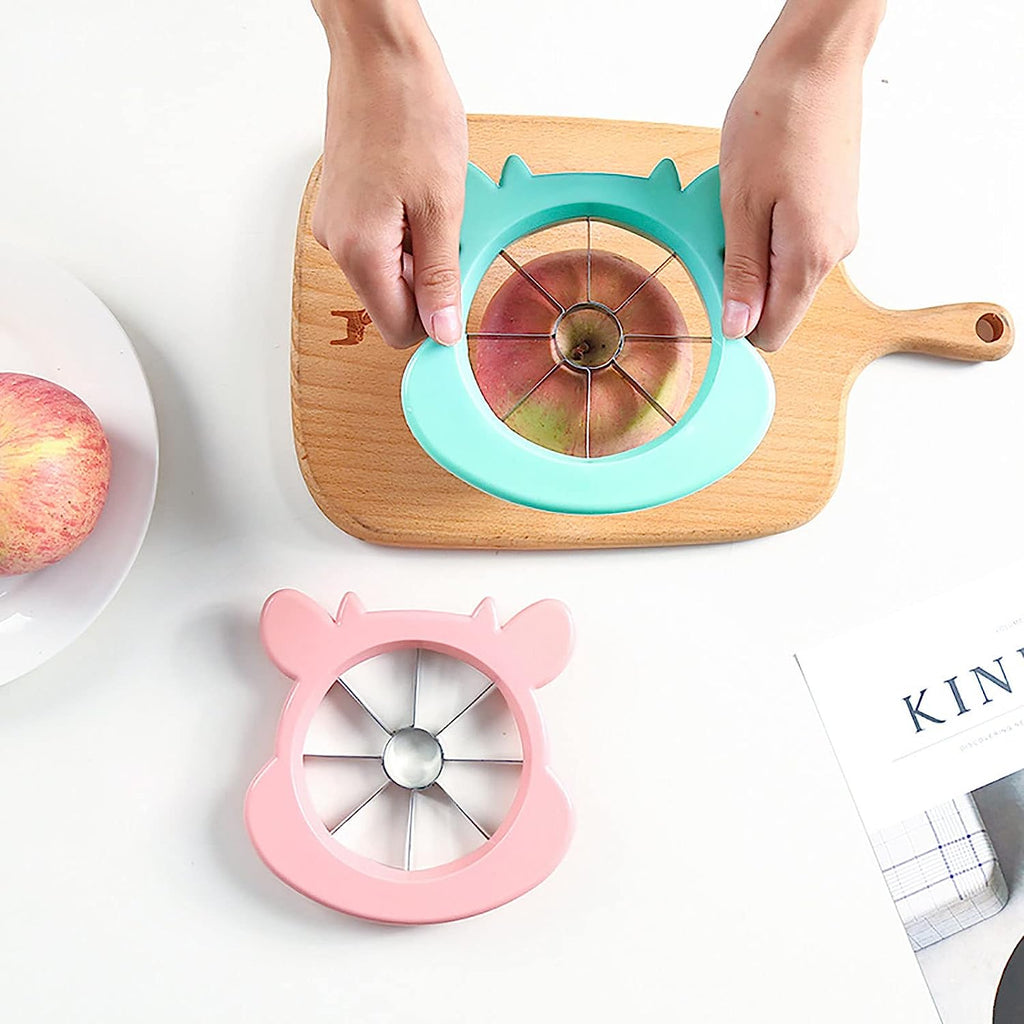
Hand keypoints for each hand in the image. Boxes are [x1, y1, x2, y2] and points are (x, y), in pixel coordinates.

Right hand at [311, 1, 467, 347]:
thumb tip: (441, 331)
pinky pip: (381, 240)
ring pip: (389, 269)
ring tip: (433, 200)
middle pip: (393, 299)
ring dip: (421, 249)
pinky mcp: (342, 204)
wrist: (379, 52)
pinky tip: (418, 190)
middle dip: (430, 277)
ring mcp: (336, 222)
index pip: (397, 328)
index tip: (460, 294)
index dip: (434, 319)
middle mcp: (337, 243)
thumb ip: (441, 277)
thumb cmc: (408, 110)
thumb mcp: (442, 207)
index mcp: (359, 251)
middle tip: (451, 229)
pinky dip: (408, 227)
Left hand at [719, 1, 882, 350]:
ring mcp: (836, 228)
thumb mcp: (741, 204)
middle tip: (720, 228)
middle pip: (776, 301)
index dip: (737, 321)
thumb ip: (742, 273)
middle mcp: (834, 250)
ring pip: (781, 268)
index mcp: (811, 256)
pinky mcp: (832, 208)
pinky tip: (758, 187)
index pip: (773, 331)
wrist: (816, 59)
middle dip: (740, 277)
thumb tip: (739, 326)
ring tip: (740, 198)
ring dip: (751, 246)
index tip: (712, 288)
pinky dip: (765, 223)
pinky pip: (791, 238)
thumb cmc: (776, 118)